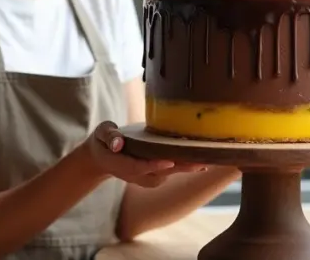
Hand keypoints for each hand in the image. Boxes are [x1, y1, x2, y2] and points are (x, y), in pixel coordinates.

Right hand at [82, 121, 206, 187]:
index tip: (169, 161)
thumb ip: (109, 135)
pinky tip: (203, 157)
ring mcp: (148, 175)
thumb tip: (118, 143)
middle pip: (162, 172)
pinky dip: (188, 164)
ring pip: (171, 172)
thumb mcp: (101, 133)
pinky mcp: (156, 173)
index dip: (154, 165)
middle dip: (181, 168)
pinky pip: (174, 169)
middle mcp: (137, 174)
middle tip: (201, 162)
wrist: (103, 157)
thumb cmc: (103, 141)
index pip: (139, 167)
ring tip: (208, 156)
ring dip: (188, 166)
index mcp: (122, 164)